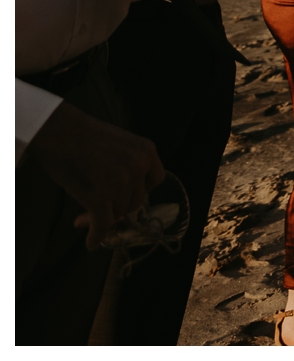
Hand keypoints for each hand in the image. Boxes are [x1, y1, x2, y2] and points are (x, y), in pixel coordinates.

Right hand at [23, 101, 164, 249]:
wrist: (58, 131)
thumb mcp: (119, 146)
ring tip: (81, 217)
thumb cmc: (83, 137)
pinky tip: (90, 243)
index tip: (122, 198)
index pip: (153, 182)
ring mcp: (121, 182)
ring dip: (101, 219)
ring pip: (117, 213)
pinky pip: (102, 224)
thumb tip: (123, 200)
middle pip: (135, 200)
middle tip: (93, 212)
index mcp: (147, 151)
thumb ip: (127, 167)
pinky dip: (96, 236)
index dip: (137, 192)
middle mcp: (139, 166)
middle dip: (116, 208)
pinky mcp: (100, 197)